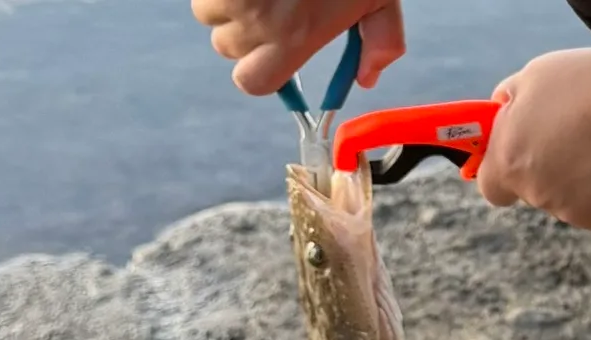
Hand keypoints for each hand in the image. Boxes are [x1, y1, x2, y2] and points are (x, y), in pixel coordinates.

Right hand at [191, 0, 404, 96]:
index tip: (270, 50)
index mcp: (294, 37)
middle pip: (226, 46)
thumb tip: (367, 79)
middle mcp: (257, 19)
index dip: (257, 69)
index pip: (252, 81)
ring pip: (208, 11)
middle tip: (269, 2)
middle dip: (242, 29)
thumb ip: (381, 42)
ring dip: (224, 0)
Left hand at [477, 47, 590, 231]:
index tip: (516, 152)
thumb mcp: (537, 75)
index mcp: (510, 161)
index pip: (490, 187)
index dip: (502, 170)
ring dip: (579, 175)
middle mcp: (536, 194)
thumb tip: (502, 112)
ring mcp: (571, 212)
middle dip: (547, 165)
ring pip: (567, 197)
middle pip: (533, 189)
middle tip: (575, 131)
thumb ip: (509, 101)